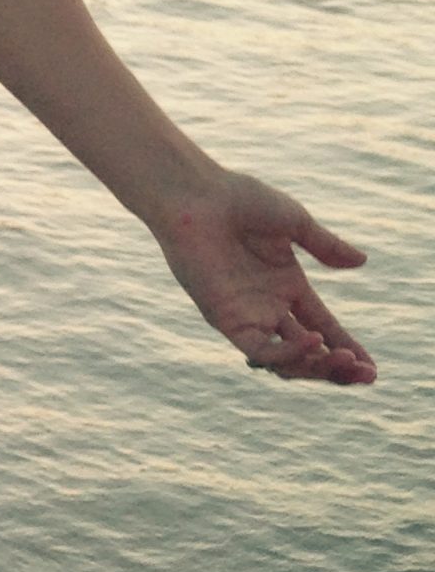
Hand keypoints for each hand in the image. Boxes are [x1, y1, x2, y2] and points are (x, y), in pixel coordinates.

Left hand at [151, 170, 375, 384]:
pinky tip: (313, 340)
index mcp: (287, 285)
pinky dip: (286, 352)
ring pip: (284, 360)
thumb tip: (362, 261)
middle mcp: (268, 306)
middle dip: (336, 368)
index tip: (371, 368)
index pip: (323, 326)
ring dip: (317, 367)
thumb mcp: (295, 223)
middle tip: (365, 375)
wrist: (199, 197)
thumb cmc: (241, 201)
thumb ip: (326, 247)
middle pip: (306, 352)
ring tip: (344, 361)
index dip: (346, 347)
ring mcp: (247, 315)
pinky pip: (258, 350)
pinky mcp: (224, 319)